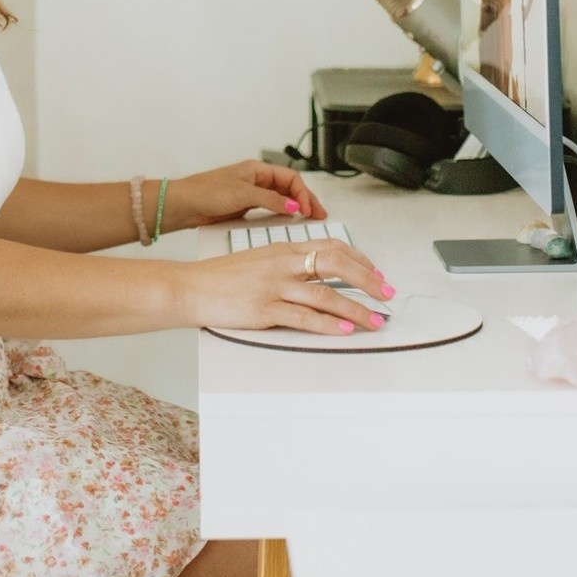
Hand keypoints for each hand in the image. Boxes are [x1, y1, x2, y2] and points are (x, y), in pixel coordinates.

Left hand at [164, 160, 326, 231]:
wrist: (182, 205)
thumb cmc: (206, 192)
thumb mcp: (243, 195)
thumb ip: (271, 200)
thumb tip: (294, 206)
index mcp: (257, 170)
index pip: (290, 178)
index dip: (303, 193)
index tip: (308, 210)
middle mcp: (256, 180)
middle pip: (289, 188)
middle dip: (305, 200)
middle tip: (319, 215)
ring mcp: (250, 195)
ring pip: (281, 199)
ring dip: (295, 208)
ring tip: (309, 219)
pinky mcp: (244, 208)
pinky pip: (269, 210)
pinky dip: (281, 215)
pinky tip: (287, 223)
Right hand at [178, 239, 394, 334]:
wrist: (190, 287)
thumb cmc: (220, 276)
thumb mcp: (258, 259)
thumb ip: (286, 263)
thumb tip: (313, 273)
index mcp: (283, 248)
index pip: (331, 246)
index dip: (360, 260)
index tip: (376, 273)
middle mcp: (282, 263)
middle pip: (336, 264)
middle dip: (367, 281)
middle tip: (386, 294)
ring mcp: (274, 287)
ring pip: (325, 294)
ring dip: (355, 308)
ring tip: (374, 319)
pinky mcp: (265, 310)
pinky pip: (304, 317)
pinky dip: (329, 324)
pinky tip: (344, 329)